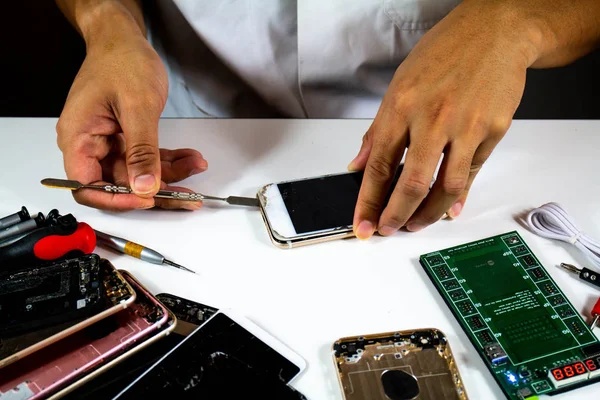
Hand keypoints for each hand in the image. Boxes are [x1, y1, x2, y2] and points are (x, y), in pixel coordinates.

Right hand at [56, 29, 205, 210]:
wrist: (125, 40)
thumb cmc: (122, 61)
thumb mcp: (137, 106)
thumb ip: (142, 151)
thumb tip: (144, 186)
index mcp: (78, 137)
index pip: (87, 186)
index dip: (116, 199)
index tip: (146, 199)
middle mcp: (90, 144)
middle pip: (118, 184)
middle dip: (155, 189)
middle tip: (186, 194)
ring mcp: (109, 142)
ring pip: (138, 173)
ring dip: (169, 174)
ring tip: (195, 166)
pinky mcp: (126, 137)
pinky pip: (147, 158)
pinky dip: (169, 160)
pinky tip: (190, 158)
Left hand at [349, 1, 537, 237]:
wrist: (496, 32)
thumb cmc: (446, 53)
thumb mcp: (400, 84)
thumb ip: (378, 129)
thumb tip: (360, 164)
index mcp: (402, 105)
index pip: (378, 165)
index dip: (368, 201)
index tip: (362, 222)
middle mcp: (433, 117)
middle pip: (411, 183)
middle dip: (396, 216)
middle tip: (388, 229)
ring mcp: (466, 126)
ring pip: (446, 187)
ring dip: (428, 214)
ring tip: (416, 223)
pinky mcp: (493, 131)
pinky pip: (473, 173)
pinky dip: (459, 196)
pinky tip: (448, 208)